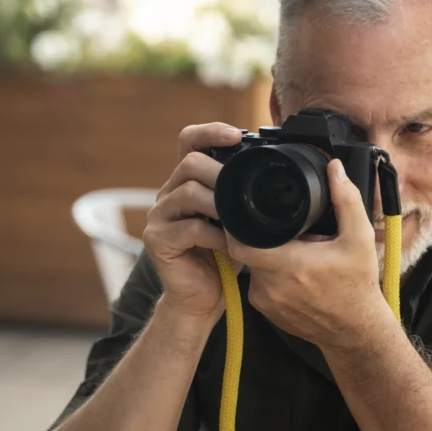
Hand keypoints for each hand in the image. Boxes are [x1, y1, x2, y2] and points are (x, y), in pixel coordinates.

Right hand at [143, 122, 242, 320]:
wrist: (201, 299)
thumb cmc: (222, 259)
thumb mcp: (237, 220)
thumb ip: (242, 196)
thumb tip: (274, 174)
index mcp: (186, 183)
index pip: (189, 142)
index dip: (210, 131)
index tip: (236, 134)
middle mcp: (167, 195)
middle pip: (189, 163)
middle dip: (221, 173)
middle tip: (244, 190)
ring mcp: (158, 217)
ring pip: (188, 192)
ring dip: (221, 205)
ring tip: (240, 220)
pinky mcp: (157, 240)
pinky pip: (189, 228)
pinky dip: (215, 235)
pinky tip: (229, 245)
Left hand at [226, 159, 395, 349]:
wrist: (355, 332)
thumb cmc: (357, 286)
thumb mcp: (358, 239)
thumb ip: (346, 200)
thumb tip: (334, 169)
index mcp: (288, 265)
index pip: (240, 242)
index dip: (237, 224)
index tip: (245, 209)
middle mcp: (270, 285)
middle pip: (245, 250)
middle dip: (257, 236)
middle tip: (276, 227)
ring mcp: (264, 301)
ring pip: (251, 266)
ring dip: (264, 254)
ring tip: (288, 248)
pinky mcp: (264, 311)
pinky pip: (256, 283)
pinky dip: (268, 273)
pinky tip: (288, 269)